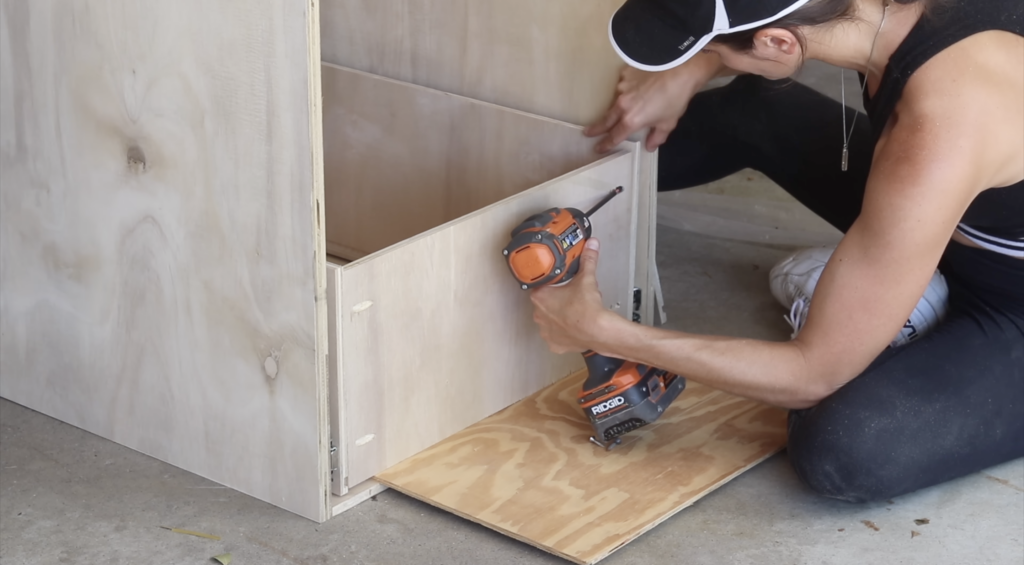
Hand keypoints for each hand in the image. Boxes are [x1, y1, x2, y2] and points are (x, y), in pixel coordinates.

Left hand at [529, 238, 617, 353]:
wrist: (597, 331)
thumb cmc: (587, 309)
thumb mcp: (587, 278)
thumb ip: (588, 259)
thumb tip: (591, 246)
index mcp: (540, 298)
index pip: (539, 286)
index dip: (549, 284)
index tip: (557, 283)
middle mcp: (539, 315)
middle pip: (543, 303)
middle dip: (555, 300)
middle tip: (569, 296)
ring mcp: (546, 331)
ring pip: (549, 321)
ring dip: (558, 316)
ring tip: (573, 311)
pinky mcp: (556, 344)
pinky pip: (556, 337)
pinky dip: (563, 333)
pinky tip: (573, 326)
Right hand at [584, 52, 722, 152]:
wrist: (680, 68)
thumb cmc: (676, 97)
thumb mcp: (669, 122)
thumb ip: (657, 137)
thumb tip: (650, 145)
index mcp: (632, 120)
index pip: (615, 136)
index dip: (606, 144)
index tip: (598, 148)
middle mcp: (622, 104)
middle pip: (606, 120)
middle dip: (596, 128)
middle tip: (588, 132)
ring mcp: (622, 87)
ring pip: (615, 101)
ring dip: (616, 107)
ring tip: (623, 107)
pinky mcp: (625, 73)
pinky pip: (623, 84)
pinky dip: (628, 89)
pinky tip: (637, 86)